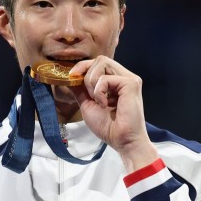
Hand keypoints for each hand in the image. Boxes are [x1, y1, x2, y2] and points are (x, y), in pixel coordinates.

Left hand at [70, 56, 159, 172]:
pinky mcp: (131, 84)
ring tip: (97, 100)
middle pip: (100, 59)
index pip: (98, 63)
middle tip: (88, 95)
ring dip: (92, 82)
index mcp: (116, 81)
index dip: (82, 66)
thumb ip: (81, 90)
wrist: (122, 141)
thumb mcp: (88, 104)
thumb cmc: (108, 127)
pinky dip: (99, 92)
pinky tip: (105, 105)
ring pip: (102, 63)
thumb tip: (70, 77)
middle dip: (86, 74)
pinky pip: (106, 78)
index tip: (71, 77)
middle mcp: (124, 77)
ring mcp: (129, 79)